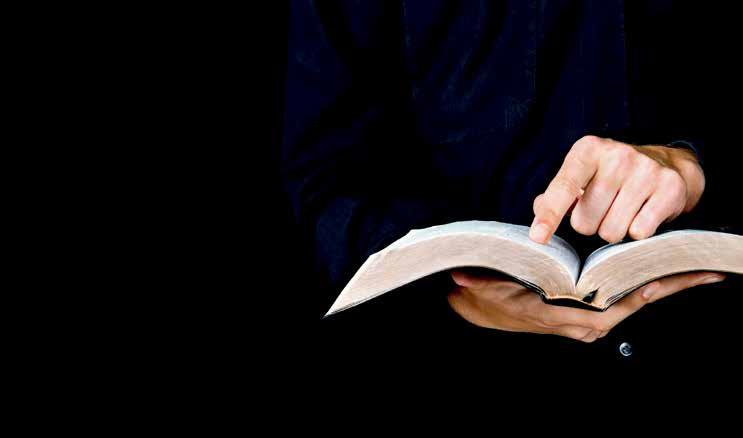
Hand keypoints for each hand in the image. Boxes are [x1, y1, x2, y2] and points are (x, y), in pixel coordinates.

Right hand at [447, 270, 724, 341]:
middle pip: (632, 305)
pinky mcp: (585, 312)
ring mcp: (584, 319)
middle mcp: (579, 322)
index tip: (664, 280)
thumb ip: (480, 284)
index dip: (640, 295)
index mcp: (561, 317)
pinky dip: (645, 286)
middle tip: (705, 272)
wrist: (478, 307)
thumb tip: (463, 277)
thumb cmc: (484, 297)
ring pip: (631, 303)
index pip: (610, 309)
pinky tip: (661, 271)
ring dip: (662, 286)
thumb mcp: (483, 290)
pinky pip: (621, 300)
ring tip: (694, 269)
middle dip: (668, 288)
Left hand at [529, 136, 704, 243]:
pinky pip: (639, 233)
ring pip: (611, 232)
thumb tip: (540, 208)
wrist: (666, 164)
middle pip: (584, 221)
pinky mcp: (670, 188)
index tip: (537, 238)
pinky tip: (642, 213)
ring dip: (612, 230)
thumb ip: (556, 194)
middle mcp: (617, 156)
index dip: (550, 215)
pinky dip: (637, 231)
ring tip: (622, 210)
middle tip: (603, 208)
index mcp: (588, 150)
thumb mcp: (580, 175)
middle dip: (589, 224)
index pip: (564, 188)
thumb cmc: (611, 174)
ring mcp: (646, 171)